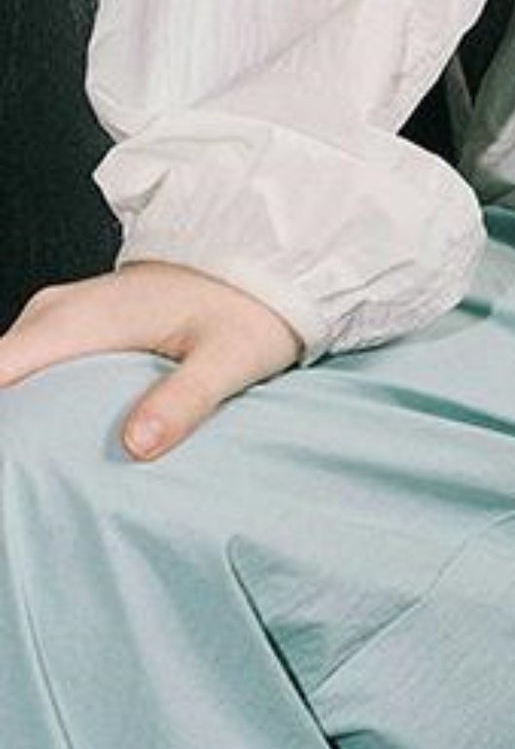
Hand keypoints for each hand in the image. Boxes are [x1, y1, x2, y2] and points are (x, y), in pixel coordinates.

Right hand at [0, 262, 301, 457]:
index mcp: (80, 319)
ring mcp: (57, 319)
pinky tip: (47, 448)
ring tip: (32, 472)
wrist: (256, 266)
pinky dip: (26, 409)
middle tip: (24, 481)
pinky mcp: (67, 331)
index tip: (11, 458)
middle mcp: (55, 314)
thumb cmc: (244, 310)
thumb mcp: (229, 358)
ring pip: (7, 380)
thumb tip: (135, 445)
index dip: (1, 422)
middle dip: (7, 430)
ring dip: (16, 423)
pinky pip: (24, 374)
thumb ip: (184, 400)